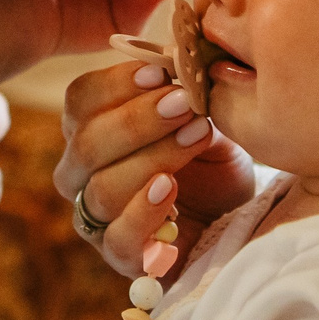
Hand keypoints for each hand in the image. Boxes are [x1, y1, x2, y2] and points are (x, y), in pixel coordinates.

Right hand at [58, 59, 256, 276]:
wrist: (239, 214)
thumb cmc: (211, 158)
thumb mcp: (200, 115)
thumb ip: (183, 92)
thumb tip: (180, 60)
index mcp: (90, 129)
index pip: (79, 100)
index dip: (116, 83)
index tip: (162, 72)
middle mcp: (82, 175)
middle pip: (86, 144)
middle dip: (137, 120)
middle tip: (184, 104)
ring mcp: (98, 220)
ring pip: (101, 188)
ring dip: (152, 157)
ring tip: (195, 136)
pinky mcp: (123, 258)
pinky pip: (118, 238)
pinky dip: (143, 211)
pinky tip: (171, 188)